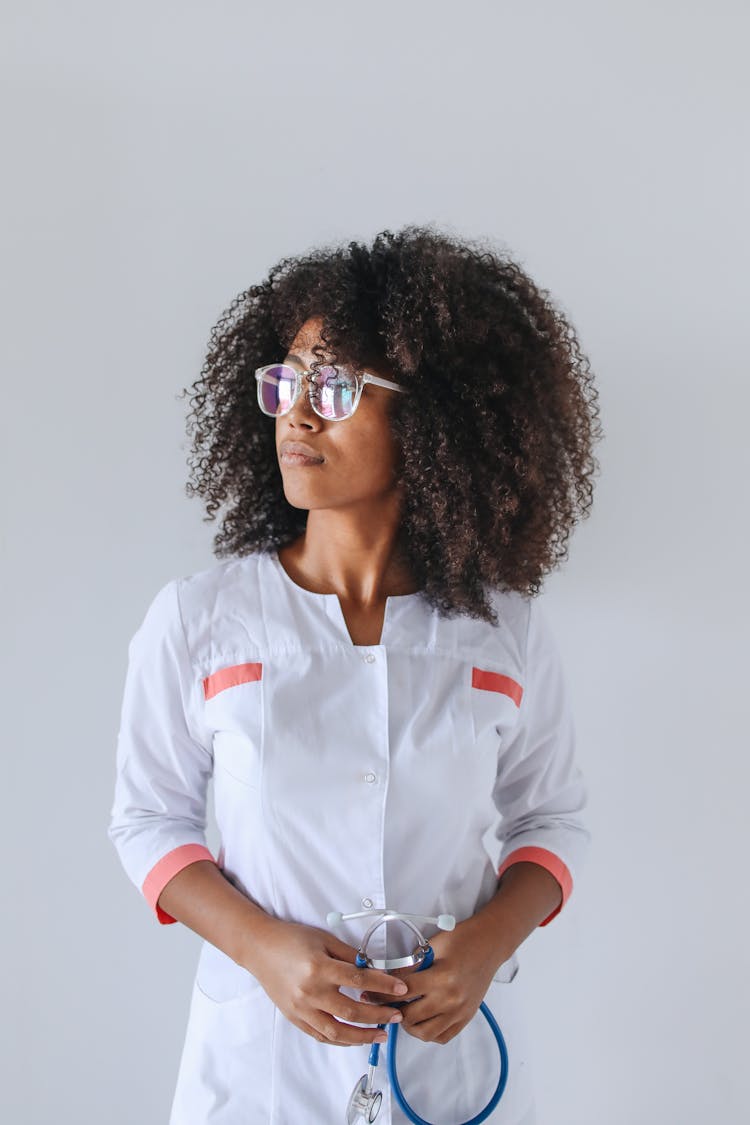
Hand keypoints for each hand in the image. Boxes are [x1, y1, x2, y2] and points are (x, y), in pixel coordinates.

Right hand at [249, 918, 408, 1046]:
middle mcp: (310, 992)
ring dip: (362, 1036)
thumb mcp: (323, 939)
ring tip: (381, 1035)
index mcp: (319, 968)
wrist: (259, 949)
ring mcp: (302, 1009)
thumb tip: (373, 967)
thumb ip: (349, 955)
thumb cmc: (291, 939)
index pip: (359, 981)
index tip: (401, 989)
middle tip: (396, 1016)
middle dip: (378, 1016)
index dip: (383, 986)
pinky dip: (340, 1040)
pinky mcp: (295, 1018)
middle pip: (352, 1011)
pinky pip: (321, 1035)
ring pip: (337, 1031)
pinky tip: (354, 1038)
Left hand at [360, 919, 505, 1044]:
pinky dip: (428, 1033)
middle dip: (392, 1012)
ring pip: (425, 1033)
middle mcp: (451, 999)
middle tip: (383, 1005)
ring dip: (409, 1026)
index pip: (402, 992)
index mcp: (441, 977)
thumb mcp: (433, 946)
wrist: (490, 944)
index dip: (381, 994)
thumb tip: (388, 978)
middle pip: (410, 1017)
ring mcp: (459, 1011)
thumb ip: (412, 964)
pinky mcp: (466, 1017)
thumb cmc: (462, 939)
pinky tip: (421, 1020)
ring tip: (402, 1013)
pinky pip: (442, 1037)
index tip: (369, 994)